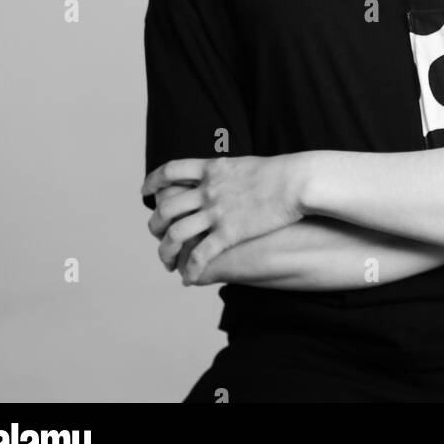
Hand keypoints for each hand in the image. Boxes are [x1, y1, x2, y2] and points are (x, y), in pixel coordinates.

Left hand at [141, 154, 303, 283]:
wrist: (297, 181)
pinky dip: (190, 270)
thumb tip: (218, 175)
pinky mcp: (229, 233)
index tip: (146, 191)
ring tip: (167, 262)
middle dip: (155, 224)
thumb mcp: (244, 165)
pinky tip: (188, 278)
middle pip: (166, 207)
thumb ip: (225, 172)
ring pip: (175, 234)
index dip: (154, 181)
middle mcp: (208, 190)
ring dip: (166, 251)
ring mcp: (216, 212)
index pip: (170, 171)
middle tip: (155, 233)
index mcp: (211, 169)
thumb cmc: (280, 173)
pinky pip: (200, 255)